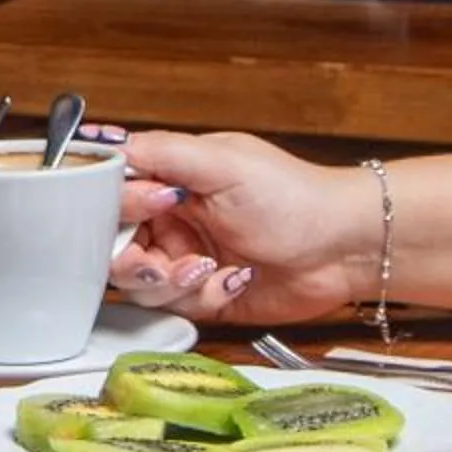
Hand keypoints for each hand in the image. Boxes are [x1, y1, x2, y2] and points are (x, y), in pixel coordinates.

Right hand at [109, 130, 375, 327]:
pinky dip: (203, 298)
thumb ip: (162, 151)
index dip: (120, 206)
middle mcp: (173, 220)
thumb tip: (106, 142)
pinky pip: (177, 308)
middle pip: (115, 245)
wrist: (345, 248)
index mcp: (171, 179)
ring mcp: (187, 259)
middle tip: (161, 262)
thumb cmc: (295, 197)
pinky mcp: (205, 296)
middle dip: (134, 259)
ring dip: (171, 282)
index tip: (152, 206)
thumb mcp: (223, 163)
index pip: (113, 192)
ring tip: (207, 270)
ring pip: (140, 285)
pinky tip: (234, 280)